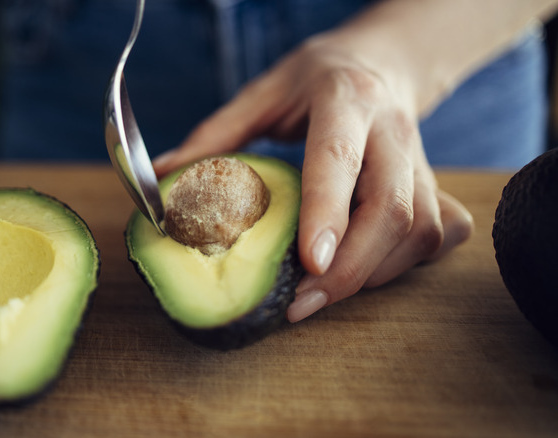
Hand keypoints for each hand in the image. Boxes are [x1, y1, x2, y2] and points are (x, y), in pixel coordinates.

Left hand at [153, 35, 473, 322]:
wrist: (380, 61)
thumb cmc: (316, 79)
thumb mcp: (263, 92)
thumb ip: (217, 134)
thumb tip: (163, 176)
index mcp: (344, 100)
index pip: (339, 159)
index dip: (328, 213)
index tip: (310, 263)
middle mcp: (391, 131)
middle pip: (392, 209)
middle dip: (350, 268)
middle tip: (302, 303)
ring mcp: (421, 159)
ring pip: (420, 229)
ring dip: (373, 274)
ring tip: (322, 294)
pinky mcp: (435, 183)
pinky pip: (440, 234)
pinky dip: (408, 263)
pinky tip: (372, 268)